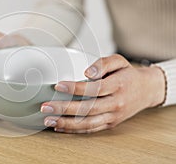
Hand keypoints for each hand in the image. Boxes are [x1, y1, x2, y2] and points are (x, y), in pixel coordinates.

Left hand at [41, 54, 165, 133]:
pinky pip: (91, 129)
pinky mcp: (110, 124)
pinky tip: (60, 127)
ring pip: (88, 123)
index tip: (58, 86)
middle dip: (64, 109)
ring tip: (48, 119)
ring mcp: (113, 116)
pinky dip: (74, 130)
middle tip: (46, 106)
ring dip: (66, 123)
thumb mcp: (119, 61)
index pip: (95, 88)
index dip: (76, 88)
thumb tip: (88, 72)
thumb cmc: (128, 75)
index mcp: (118, 86)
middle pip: (88, 108)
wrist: (146, 90)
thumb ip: (103, 63)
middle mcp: (116, 103)